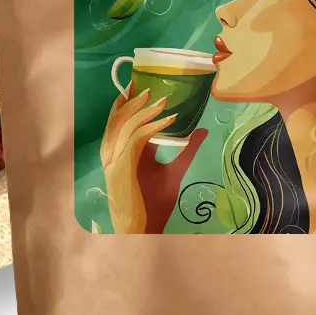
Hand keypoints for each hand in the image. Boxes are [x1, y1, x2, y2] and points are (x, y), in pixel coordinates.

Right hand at [100, 88, 208, 233]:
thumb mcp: (175, 171)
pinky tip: (168, 120)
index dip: (128, 104)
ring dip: (144, 110)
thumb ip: (186, 151)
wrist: (143, 230)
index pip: (121, 121)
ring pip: (126, 125)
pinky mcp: (121, 165)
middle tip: (143, 84)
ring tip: (161, 100)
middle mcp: (115, 153)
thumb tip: (200, 130)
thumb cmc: (155, 204)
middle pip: (118, 118)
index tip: (138, 87)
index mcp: (123, 153)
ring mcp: (114, 159)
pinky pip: (136, 139)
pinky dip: (153, 127)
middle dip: (130, 101)